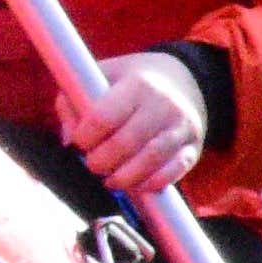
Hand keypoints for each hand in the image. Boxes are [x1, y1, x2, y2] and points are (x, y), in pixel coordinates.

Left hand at [61, 48, 209, 192]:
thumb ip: (74, 103)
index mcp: (136, 84)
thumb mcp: (100, 77)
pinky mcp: (193, 146)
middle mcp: (163, 104)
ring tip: (110, 180)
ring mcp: (181, 126)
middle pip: (125, 143)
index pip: (103, 117)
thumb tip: (68, 140)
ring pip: (150, 160)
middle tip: (93, 164)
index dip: (84, 136)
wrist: (182, 80)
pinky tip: (137, 185)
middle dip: (101, 161)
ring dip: (124, 178)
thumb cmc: (129, 83)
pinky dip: (152, 183)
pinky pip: (174, 170)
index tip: (79, 142)